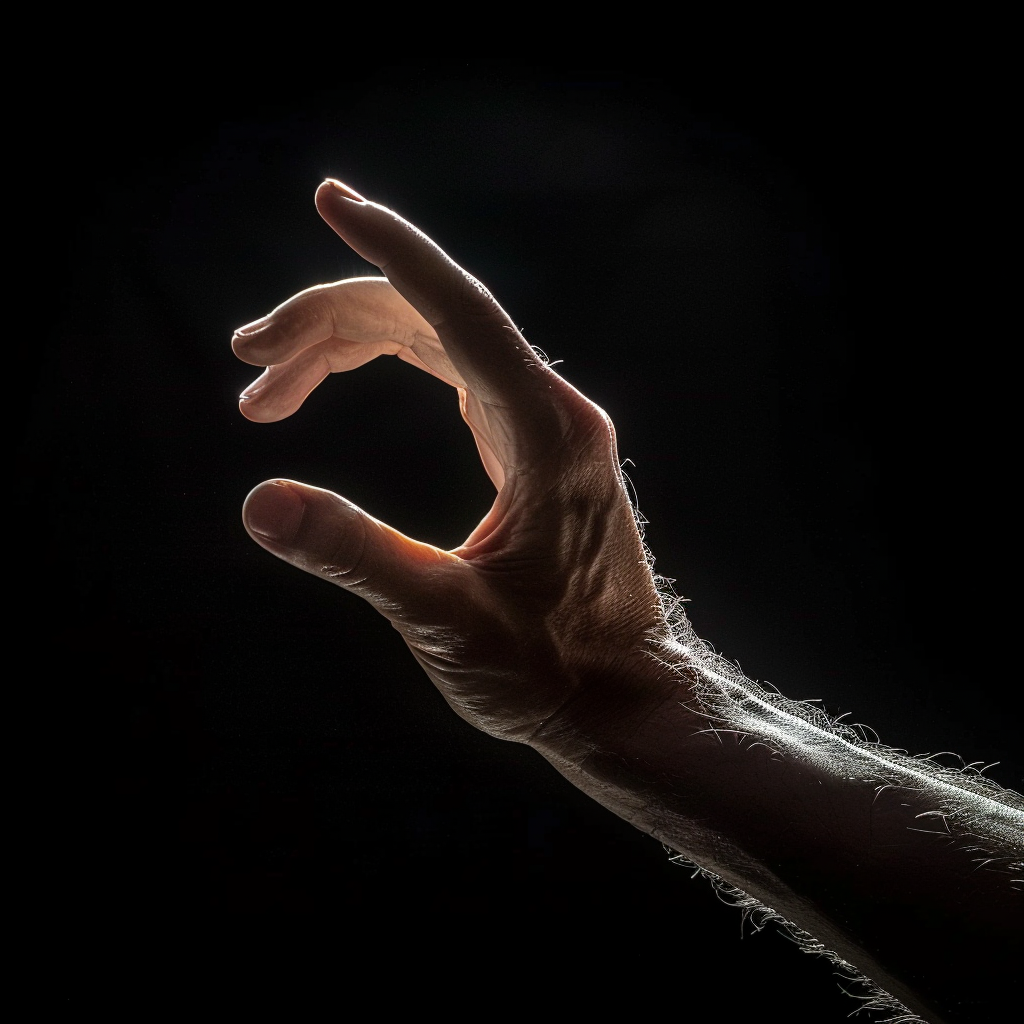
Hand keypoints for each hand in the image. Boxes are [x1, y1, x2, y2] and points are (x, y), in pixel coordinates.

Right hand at [233, 180, 673, 748]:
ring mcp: (545, 428)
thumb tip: (259, 502)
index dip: (389, 250)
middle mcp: (551, 413)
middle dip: (331, 323)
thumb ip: (358, 557)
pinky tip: (333, 384)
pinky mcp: (532, 452)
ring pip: (436, 345)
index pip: (454, 311)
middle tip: (248, 362)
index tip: (330, 197)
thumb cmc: (552, 671)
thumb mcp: (445, 621)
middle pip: (429, 320)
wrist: (623, 702)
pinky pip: (451, 376)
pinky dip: (388, 372)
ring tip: (265, 392)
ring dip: (349, 348)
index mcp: (546, 433)